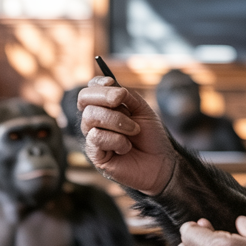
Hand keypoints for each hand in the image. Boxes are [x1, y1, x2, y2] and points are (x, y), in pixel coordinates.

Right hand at [78, 76, 176, 194]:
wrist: (160, 163)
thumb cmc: (151, 137)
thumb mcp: (142, 109)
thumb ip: (127, 96)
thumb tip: (112, 87)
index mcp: (104, 109)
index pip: (90, 90)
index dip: (97, 84)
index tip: (112, 83)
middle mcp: (95, 122)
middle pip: (84, 99)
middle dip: (104, 96)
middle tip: (121, 101)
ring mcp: (93, 138)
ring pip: (90, 116)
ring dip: (116, 120)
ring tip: (134, 130)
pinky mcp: (95, 155)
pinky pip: (96, 137)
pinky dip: (116, 139)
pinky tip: (126, 147)